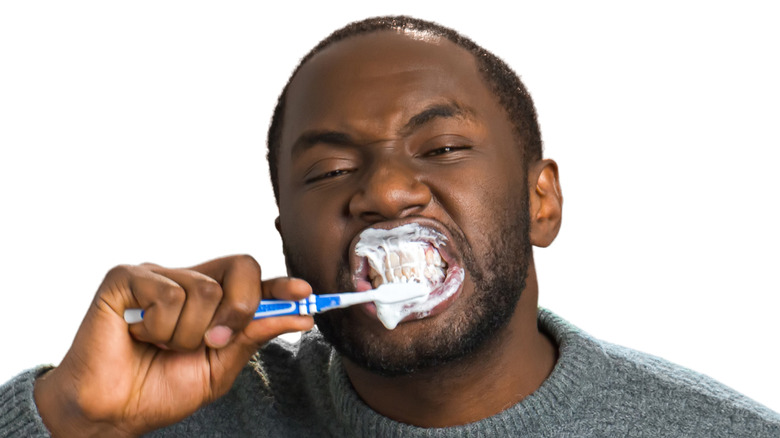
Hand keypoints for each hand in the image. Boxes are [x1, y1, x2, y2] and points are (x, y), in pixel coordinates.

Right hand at [33, 255, 313, 436]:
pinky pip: (168, 294)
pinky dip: (159, 328)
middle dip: (240, 310)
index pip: (255, 281)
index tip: (305, 293)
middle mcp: (189, 281)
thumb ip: (254, 336)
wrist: (112, 412)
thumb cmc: (161, 389)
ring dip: (189, 334)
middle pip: (242, 266)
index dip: (281, 284)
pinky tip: (140, 336)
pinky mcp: (127, 277)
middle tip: (214, 342)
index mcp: (213, 302)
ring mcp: (159, 276)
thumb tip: (302, 315)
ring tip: (162, 346)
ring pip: (206, 289)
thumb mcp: (220, 367)